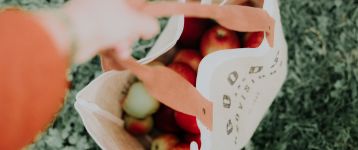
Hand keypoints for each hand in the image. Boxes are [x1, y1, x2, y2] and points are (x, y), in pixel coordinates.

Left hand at [38, 0, 158, 63]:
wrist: (72, 37)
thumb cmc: (100, 21)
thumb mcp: (135, 22)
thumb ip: (149, 25)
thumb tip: (151, 28)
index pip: (140, 2)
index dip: (155, 9)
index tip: (166, 13)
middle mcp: (104, 2)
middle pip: (129, 17)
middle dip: (133, 31)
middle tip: (135, 36)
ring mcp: (95, 15)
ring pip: (118, 30)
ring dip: (123, 42)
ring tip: (121, 48)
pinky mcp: (88, 29)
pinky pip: (107, 38)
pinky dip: (112, 46)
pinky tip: (114, 52)